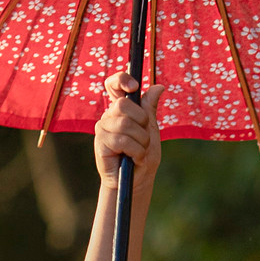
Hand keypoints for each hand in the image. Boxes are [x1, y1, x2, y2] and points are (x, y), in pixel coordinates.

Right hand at [94, 73, 162, 188]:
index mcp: (121, 108)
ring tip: (140, 152)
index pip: (114, 84)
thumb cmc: (143, 155)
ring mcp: (102, 128)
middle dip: (141, 121)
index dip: (122, 80)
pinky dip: (135, 150)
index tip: (134, 87)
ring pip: (125, 124)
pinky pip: (121, 140)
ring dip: (141, 141)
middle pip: (123, 104)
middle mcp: (109, 115)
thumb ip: (150, 108)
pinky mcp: (100, 143)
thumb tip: (159, 87)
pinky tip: (135, 158)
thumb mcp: (151, 129)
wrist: (137, 180)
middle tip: (144, 137)